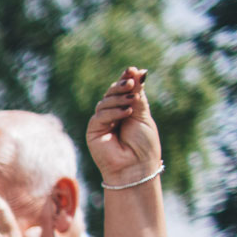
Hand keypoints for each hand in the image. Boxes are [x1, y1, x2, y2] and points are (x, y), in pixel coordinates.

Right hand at [86, 66, 161, 186]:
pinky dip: (113, 112)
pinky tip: (126, 113)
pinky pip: (99, 115)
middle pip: (111, 93)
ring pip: (105, 102)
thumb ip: (137, 94)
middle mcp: (112, 116)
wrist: (136, 167)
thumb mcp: (143, 115)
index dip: (127, 80)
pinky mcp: (93, 132)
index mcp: (126, 111)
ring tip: (132, 102)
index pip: (123, 91)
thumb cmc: (143, 145)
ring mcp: (102, 123)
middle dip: (121, 86)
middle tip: (131, 83)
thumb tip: (136, 70)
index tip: (134, 71)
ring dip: (119, 99)